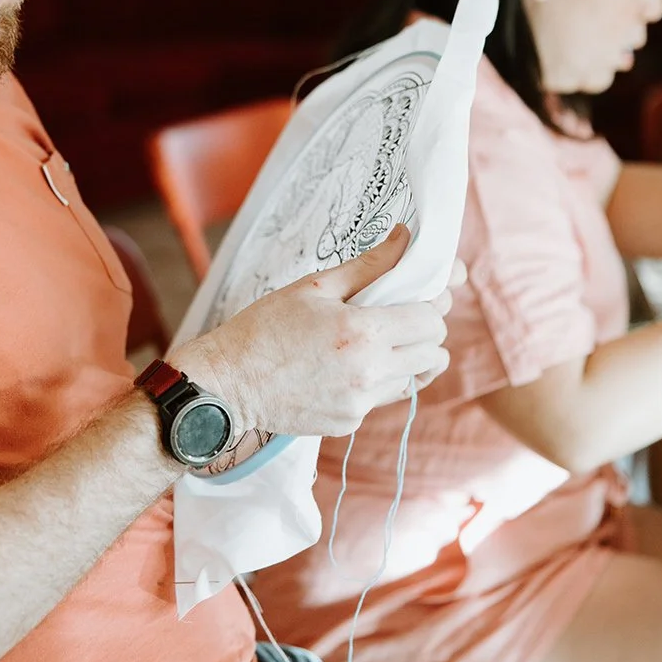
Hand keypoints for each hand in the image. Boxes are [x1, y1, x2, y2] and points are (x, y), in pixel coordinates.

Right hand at [172, 226, 448, 439]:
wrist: (226, 386)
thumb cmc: (264, 328)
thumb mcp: (314, 286)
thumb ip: (369, 265)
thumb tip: (406, 238)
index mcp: (364, 332)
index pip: (433, 321)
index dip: (433, 305)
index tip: (422, 295)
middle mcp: (370, 373)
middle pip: (435, 353)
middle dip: (426, 332)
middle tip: (401, 317)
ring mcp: (361, 403)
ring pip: (414, 379)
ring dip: (406, 359)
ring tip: (374, 343)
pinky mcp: (349, 422)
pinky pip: (381, 398)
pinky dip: (374, 381)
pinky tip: (343, 367)